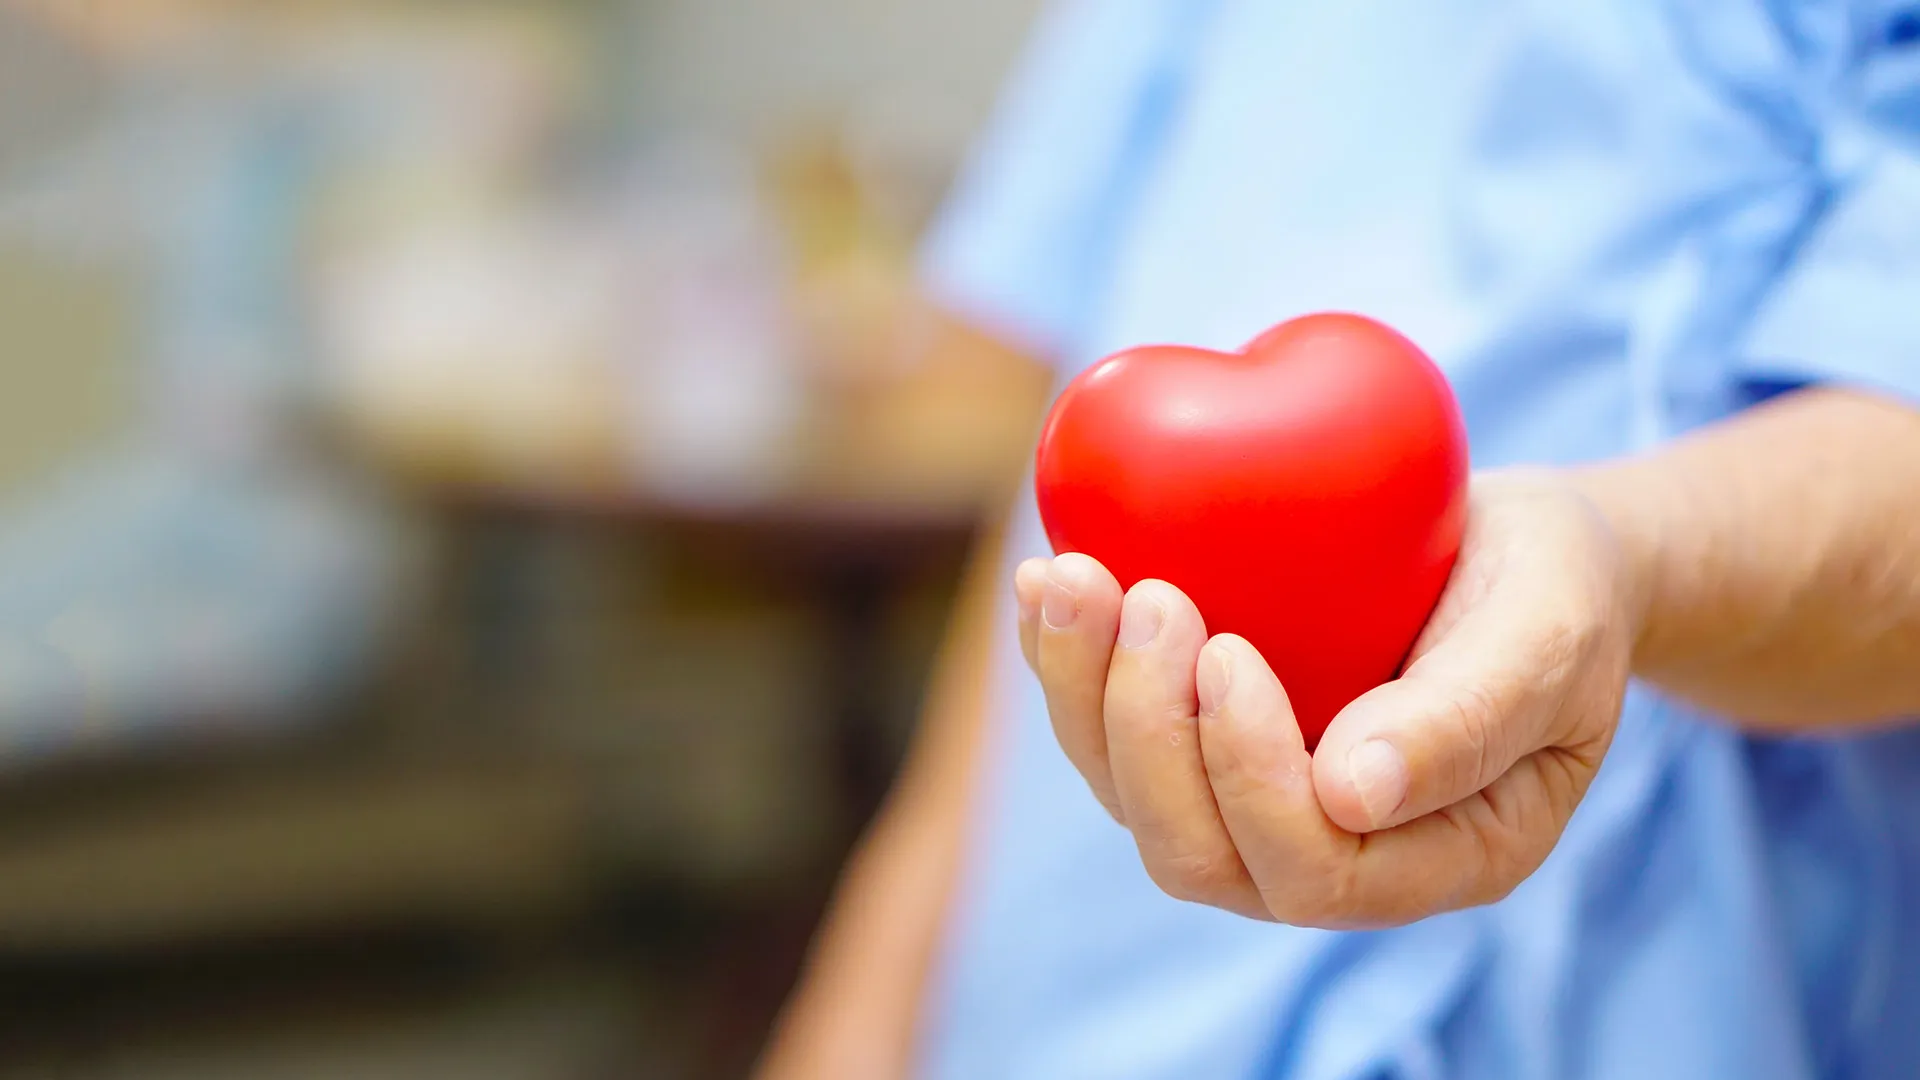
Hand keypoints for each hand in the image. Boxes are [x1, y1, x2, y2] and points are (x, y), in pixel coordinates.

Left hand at [1012, 471, 1641, 927]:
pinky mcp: (1203, 746)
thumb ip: (1469, 716)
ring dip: (1084, 696)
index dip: (1248, 778)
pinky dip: (1064, 665)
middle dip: (1147, 734)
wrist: (1514, 548)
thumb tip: (1350, 795)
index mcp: (1440, 858)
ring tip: (1069, 577)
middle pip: (1200, 855)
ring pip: (1135, 801)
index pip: (1316, 872)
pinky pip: (1111, 738)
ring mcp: (1257, 806)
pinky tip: (1042, 580)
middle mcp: (1336, 855)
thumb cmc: (1554, 588)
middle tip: (1146, 599)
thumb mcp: (1550, 632)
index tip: (1227, 646)